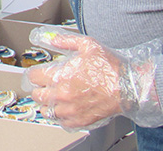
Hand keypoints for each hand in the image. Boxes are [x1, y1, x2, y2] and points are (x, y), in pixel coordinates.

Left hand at [25, 27, 162, 130]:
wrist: (128, 88)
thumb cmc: (110, 68)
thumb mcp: (87, 45)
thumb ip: (65, 41)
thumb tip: (51, 39)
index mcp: (61, 76)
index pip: (34, 77)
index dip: (34, 73)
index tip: (37, 73)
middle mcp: (62, 94)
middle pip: (37, 95)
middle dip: (38, 88)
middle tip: (44, 85)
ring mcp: (70, 110)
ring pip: (46, 111)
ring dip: (47, 104)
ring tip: (53, 98)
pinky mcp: (80, 121)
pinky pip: (60, 122)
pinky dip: (59, 116)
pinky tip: (64, 108)